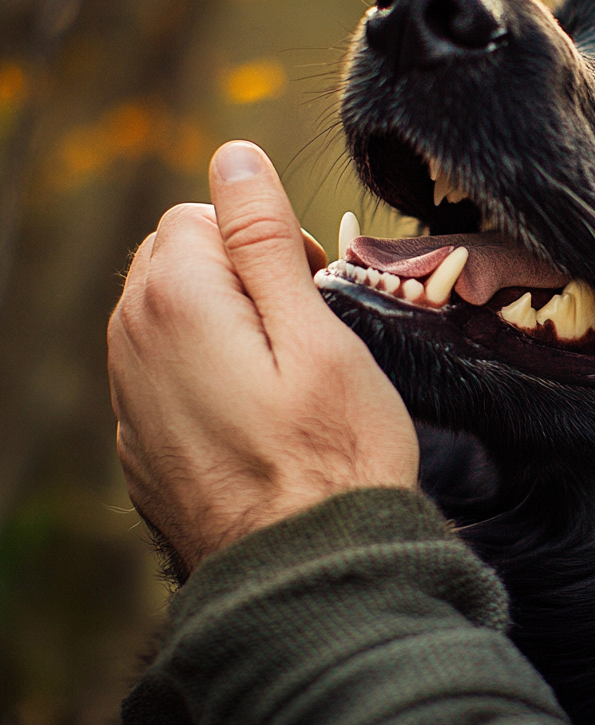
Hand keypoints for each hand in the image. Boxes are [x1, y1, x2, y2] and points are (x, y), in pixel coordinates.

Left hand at [108, 141, 418, 572]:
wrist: (304, 572)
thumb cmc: (332, 450)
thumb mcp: (314, 330)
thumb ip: (262, 236)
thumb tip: (233, 155)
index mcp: (175, 302)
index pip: (200, 213)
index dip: (263, 238)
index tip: (309, 287)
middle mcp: (132, 343)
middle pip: (173, 255)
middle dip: (233, 268)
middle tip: (298, 325)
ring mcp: (129, 396)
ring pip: (164, 310)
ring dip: (217, 314)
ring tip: (280, 369)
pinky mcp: (139, 438)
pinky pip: (160, 367)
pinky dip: (200, 364)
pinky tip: (250, 411)